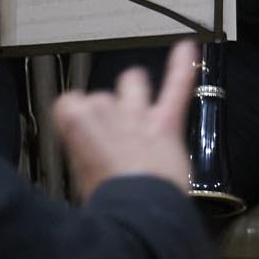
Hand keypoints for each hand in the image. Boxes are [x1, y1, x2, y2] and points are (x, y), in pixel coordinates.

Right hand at [51, 43, 196, 197]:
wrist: (136, 212)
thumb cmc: (107, 202)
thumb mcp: (77, 180)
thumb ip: (83, 155)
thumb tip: (92, 154)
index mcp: (76, 128)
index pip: (70, 103)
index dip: (77, 118)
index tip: (82, 134)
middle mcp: (106, 114)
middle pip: (102, 97)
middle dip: (107, 112)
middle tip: (114, 140)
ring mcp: (138, 116)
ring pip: (133, 82)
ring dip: (134, 88)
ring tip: (137, 95)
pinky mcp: (167, 123)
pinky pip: (176, 86)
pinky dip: (183, 66)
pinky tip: (189, 47)